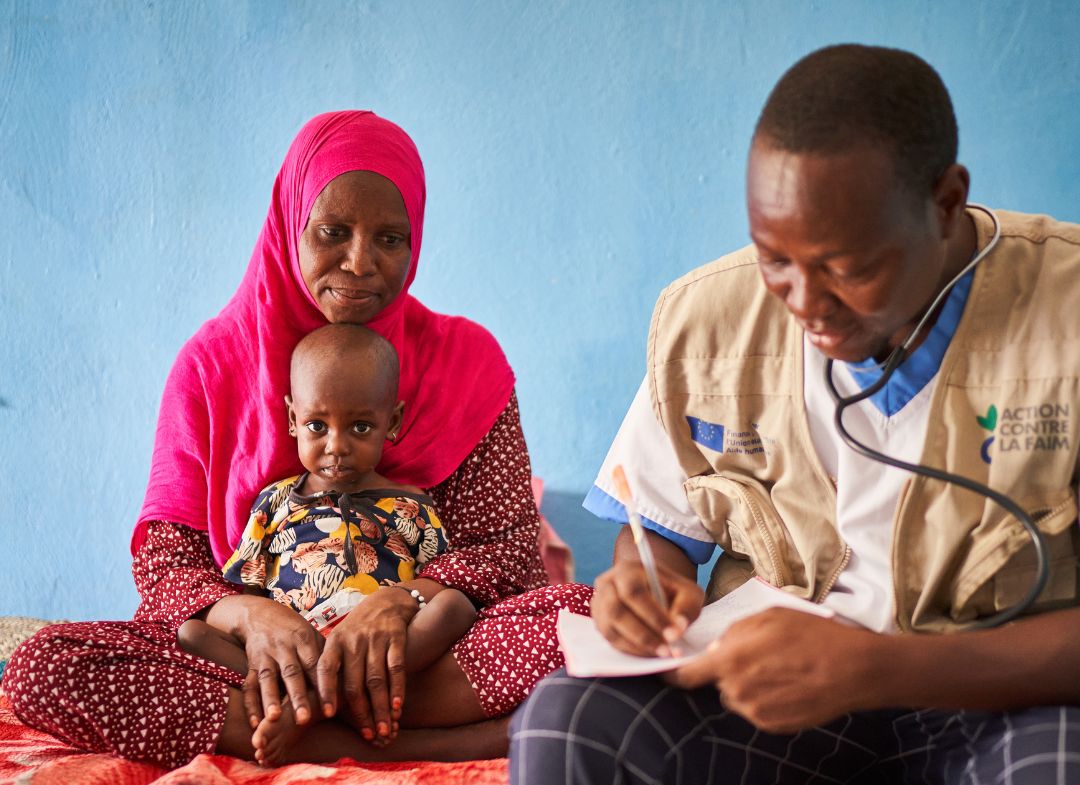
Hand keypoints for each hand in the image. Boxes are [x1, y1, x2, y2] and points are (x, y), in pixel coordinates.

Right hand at [213, 594, 324, 729]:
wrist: (261, 614)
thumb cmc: (295, 632)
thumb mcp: (312, 636)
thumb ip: (326, 658)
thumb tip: (351, 683)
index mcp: (305, 641)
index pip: (316, 666)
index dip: (324, 687)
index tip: (332, 710)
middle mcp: (285, 648)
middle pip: (292, 674)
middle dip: (298, 697)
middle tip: (304, 720)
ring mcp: (266, 656)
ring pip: (268, 679)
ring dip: (271, 700)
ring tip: (274, 719)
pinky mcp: (252, 665)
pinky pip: (250, 685)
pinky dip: (251, 705)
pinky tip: (255, 723)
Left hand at [317, 587, 417, 744]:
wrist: (387, 601)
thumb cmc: (358, 629)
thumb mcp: (339, 640)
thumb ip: (330, 666)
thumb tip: (313, 703)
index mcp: (334, 642)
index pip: (326, 669)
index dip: (326, 692)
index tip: (328, 715)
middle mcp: (353, 640)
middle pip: (354, 683)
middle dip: (361, 713)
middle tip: (367, 735)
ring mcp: (376, 639)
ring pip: (376, 680)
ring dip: (380, 708)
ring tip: (384, 729)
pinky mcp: (396, 637)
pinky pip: (396, 668)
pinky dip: (397, 689)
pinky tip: (398, 707)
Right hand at [592, 557, 704, 656]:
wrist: (654, 591)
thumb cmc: (672, 592)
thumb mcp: (688, 593)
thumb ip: (686, 608)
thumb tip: (677, 630)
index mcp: (628, 569)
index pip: (634, 592)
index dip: (652, 615)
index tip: (673, 635)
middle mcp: (607, 583)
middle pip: (616, 611)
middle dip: (643, 635)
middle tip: (667, 650)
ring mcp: (599, 603)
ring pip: (609, 628)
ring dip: (636, 646)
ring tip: (661, 653)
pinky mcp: (598, 622)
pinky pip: (609, 640)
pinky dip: (630, 649)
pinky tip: (649, 652)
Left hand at [665, 608, 885, 732]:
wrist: (853, 669)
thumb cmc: (812, 635)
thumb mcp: (769, 617)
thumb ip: (735, 632)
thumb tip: (717, 648)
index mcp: (732, 660)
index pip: (687, 675)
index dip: (674, 674)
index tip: (666, 672)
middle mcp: (738, 690)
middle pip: (718, 683)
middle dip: (729, 671)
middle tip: (760, 657)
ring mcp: (755, 712)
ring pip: (738, 697)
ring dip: (748, 685)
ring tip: (780, 669)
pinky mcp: (773, 725)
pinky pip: (757, 710)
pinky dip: (766, 699)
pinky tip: (789, 684)